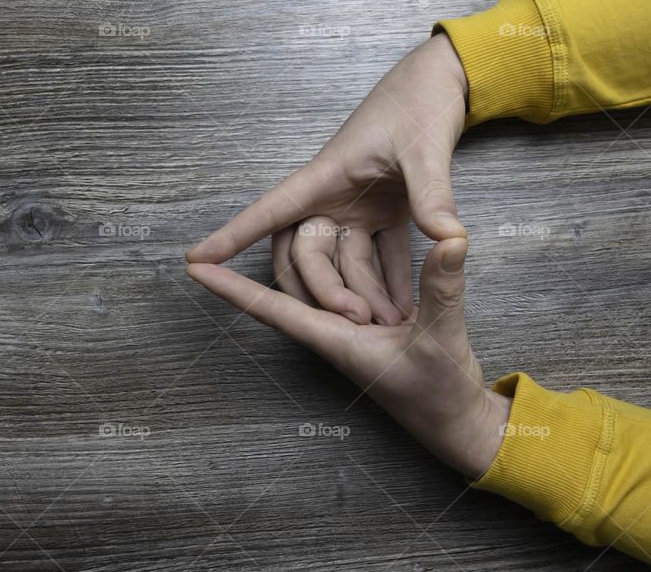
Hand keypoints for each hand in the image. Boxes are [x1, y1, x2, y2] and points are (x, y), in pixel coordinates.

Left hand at [186, 236, 510, 478]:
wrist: (455, 420)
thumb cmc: (440, 392)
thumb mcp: (442, 335)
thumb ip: (442, 288)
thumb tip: (450, 239)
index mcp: (335, 339)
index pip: (274, 309)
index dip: (233, 289)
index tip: (194, 270)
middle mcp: (334, 333)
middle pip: (281, 295)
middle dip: (246, 271)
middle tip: (208, 244)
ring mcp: (349, 331)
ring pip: (309, 290)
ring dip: (289, 263)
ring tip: (260, 229)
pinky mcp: (368, 327)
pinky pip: (338, 291)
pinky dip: (329, 268)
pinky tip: (325, 244)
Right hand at [187, 34, 468, 325]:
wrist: (439, 82)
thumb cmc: (418, 103)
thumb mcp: (424, 149)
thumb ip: (432, 196)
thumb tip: (450, 240)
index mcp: (326, 174)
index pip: (270, 209)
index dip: (232, 235)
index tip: (196, 261)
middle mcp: (333, 194)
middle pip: (306, 251)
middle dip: (325, 290)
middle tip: (357, 320)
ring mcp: (357, 205)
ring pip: (343, 260)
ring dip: (363, 291)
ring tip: (390, 323)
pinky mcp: (382, 210)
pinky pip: (379, 253)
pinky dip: (392, 277)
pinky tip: (406, 303)